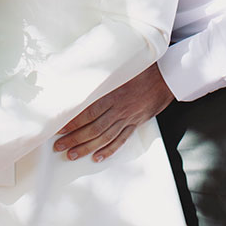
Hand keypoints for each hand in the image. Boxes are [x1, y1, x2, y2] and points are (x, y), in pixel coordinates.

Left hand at [53, 64, 174, 162]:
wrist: (166, 77)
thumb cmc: (142, 69)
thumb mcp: (121, 68)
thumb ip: (103, 74)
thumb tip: (80, 72)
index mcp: (113, 93)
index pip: (89, 111)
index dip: (74, 121)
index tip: (59, 127)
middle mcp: (119, 109)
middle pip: (94, 128)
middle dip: (75, 138)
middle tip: (59, 146)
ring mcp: (128, 118)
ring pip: (105, 137)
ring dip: (87, 147)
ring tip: (72, 155)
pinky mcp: (136, 123)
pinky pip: (121, 140)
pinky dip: (109, 150)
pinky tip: (97, 157)